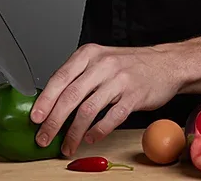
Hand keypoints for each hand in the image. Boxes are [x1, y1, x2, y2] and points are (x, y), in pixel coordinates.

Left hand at [30, 42, 183, 156]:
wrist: (166, 63)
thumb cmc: (129, 64)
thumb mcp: (101, 60)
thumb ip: (79, 76)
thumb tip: (51, 103)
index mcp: (90, 54)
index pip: (60, 77)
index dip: (45, 100)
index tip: (34, 118)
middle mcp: (103, 64)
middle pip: (71, 96)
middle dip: (54, 121)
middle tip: (43, 138)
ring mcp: (119, 80)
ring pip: (88, 110)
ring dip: (73, 133)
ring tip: (67, 146)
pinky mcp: (134, 96)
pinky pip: (111, 118)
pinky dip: (97, 132)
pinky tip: (90, 139)